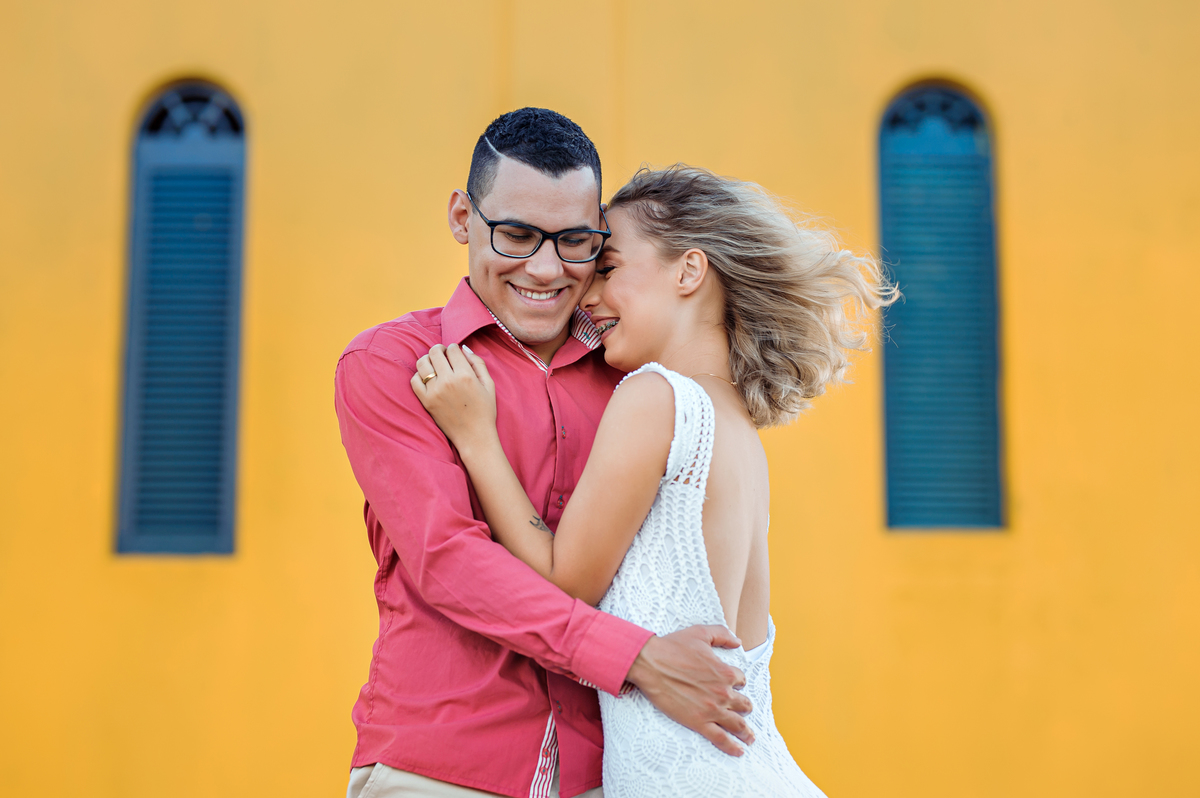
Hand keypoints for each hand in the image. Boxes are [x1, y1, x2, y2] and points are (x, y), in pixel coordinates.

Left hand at [411, 344, 496, 451]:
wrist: (474, 437)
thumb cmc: (485, 411)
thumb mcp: (489, 385)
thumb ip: (478, 363)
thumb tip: (464, 348)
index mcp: (465, 375)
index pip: (452, 349)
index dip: (454, 348)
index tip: (455, 353)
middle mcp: (448, 381)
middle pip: (435, 352)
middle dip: (439, 349)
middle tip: (443, 355)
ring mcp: (435, 391)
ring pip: (422, 363)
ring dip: (428, 359)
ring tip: (434, 365)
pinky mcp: (426, 401)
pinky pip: (414, 380)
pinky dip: (419, 375)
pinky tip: (428, 378)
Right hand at [625, 625, 753, 755]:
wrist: (651, 663)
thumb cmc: (673, 646)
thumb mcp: (700, 633)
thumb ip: (722, 635)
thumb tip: (737, 642)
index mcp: (725, 672)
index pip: (740, 680)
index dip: (736, 682)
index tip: (731, 684)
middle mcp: (723, 692)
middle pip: (743, 704)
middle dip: (744, 707)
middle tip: (743, 711)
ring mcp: (712, 709)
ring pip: (737, 724)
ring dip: (746, 732)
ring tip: (750, 738)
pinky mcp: (699, 722)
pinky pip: (721, 738)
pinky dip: (732, 747)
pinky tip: (739, 751)